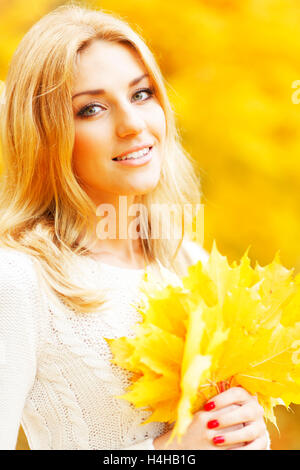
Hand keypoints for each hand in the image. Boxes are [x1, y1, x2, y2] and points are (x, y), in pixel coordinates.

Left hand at [153, 387, 268, 449]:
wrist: (231, 430)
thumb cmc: (218, 414)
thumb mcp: (215, 406)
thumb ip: (211, 399)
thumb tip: (191, 388)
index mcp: (245, 395)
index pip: (237, 393)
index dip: (222, 399)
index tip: (206, 407)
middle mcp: (255, 409)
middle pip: (246, 411)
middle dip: (227, 418)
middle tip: (210, 424)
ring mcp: (260, 426)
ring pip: (251, 430)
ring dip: (233, 436)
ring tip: (215, 439)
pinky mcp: (262, 441)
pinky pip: (256, 447)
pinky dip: (243, 450)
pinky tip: (228, 452)